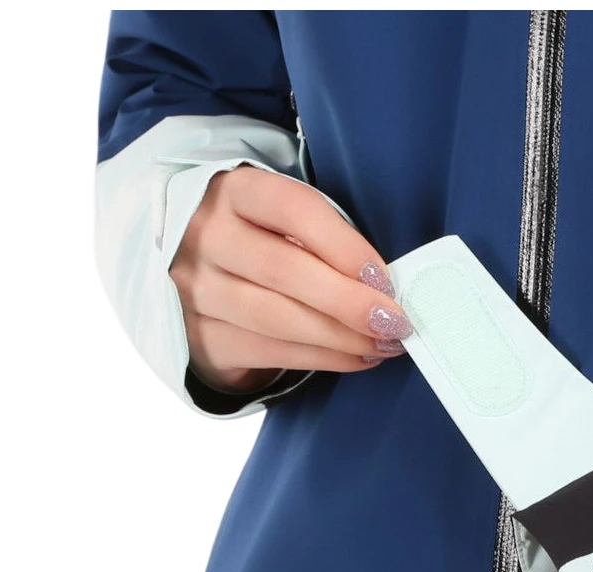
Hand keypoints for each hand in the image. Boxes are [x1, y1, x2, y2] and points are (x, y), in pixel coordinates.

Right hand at [169, 166, 412, 391]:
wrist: (204, 280)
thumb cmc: (265, 242)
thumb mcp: (285, 220)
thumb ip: (325, 238)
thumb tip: (384, 285)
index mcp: (233, 191)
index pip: (292, 209)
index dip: (344, 246)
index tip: (383, 278)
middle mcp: (205, 236)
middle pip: (283, 270)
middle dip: (349, 302)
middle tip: (395, 322)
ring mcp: (196, 290)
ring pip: (277, 319)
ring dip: (341, 337)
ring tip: (383, 344)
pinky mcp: (203, 337)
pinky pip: (271, 353)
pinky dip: (323, 359)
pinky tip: (356, 357)